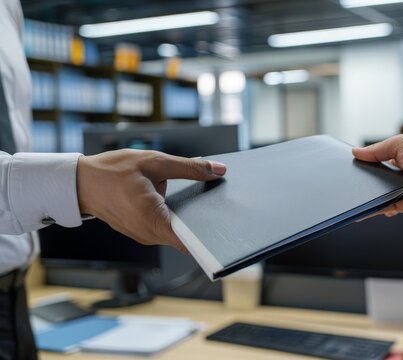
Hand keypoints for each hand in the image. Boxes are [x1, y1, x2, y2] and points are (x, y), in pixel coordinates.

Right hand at [76, 149, 225, 251]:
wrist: (80, 182)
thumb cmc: (113, 170)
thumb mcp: (155, 162)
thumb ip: (190, 168)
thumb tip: (219, 170)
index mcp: (152, 219)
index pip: (190, 240)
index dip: (210, 236)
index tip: (227, 228)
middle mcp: (148, 234)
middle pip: (186, 237)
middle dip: (204, 224)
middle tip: (223, 207)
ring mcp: (143, 236)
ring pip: (175, 234)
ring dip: (189, 221)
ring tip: (205, 202)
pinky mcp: (140, 232)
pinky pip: (164, 230)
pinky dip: (175, 219)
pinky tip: (183, 203)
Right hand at [352, 134, 402, 216]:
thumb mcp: (402, 145)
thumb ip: (378, 150)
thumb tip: (355, 152)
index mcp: (394, 158)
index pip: (372, 161)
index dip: (360, 163)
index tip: (344, 166)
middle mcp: (394, 176)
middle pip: (371, 180)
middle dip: (359, 181)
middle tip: (343, 183)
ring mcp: (397, 191)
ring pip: (375, 195)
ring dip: (364, 196)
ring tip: (346, 198)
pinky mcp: (402, 206)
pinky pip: (383, 208)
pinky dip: (372, 209)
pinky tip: (360, 210)